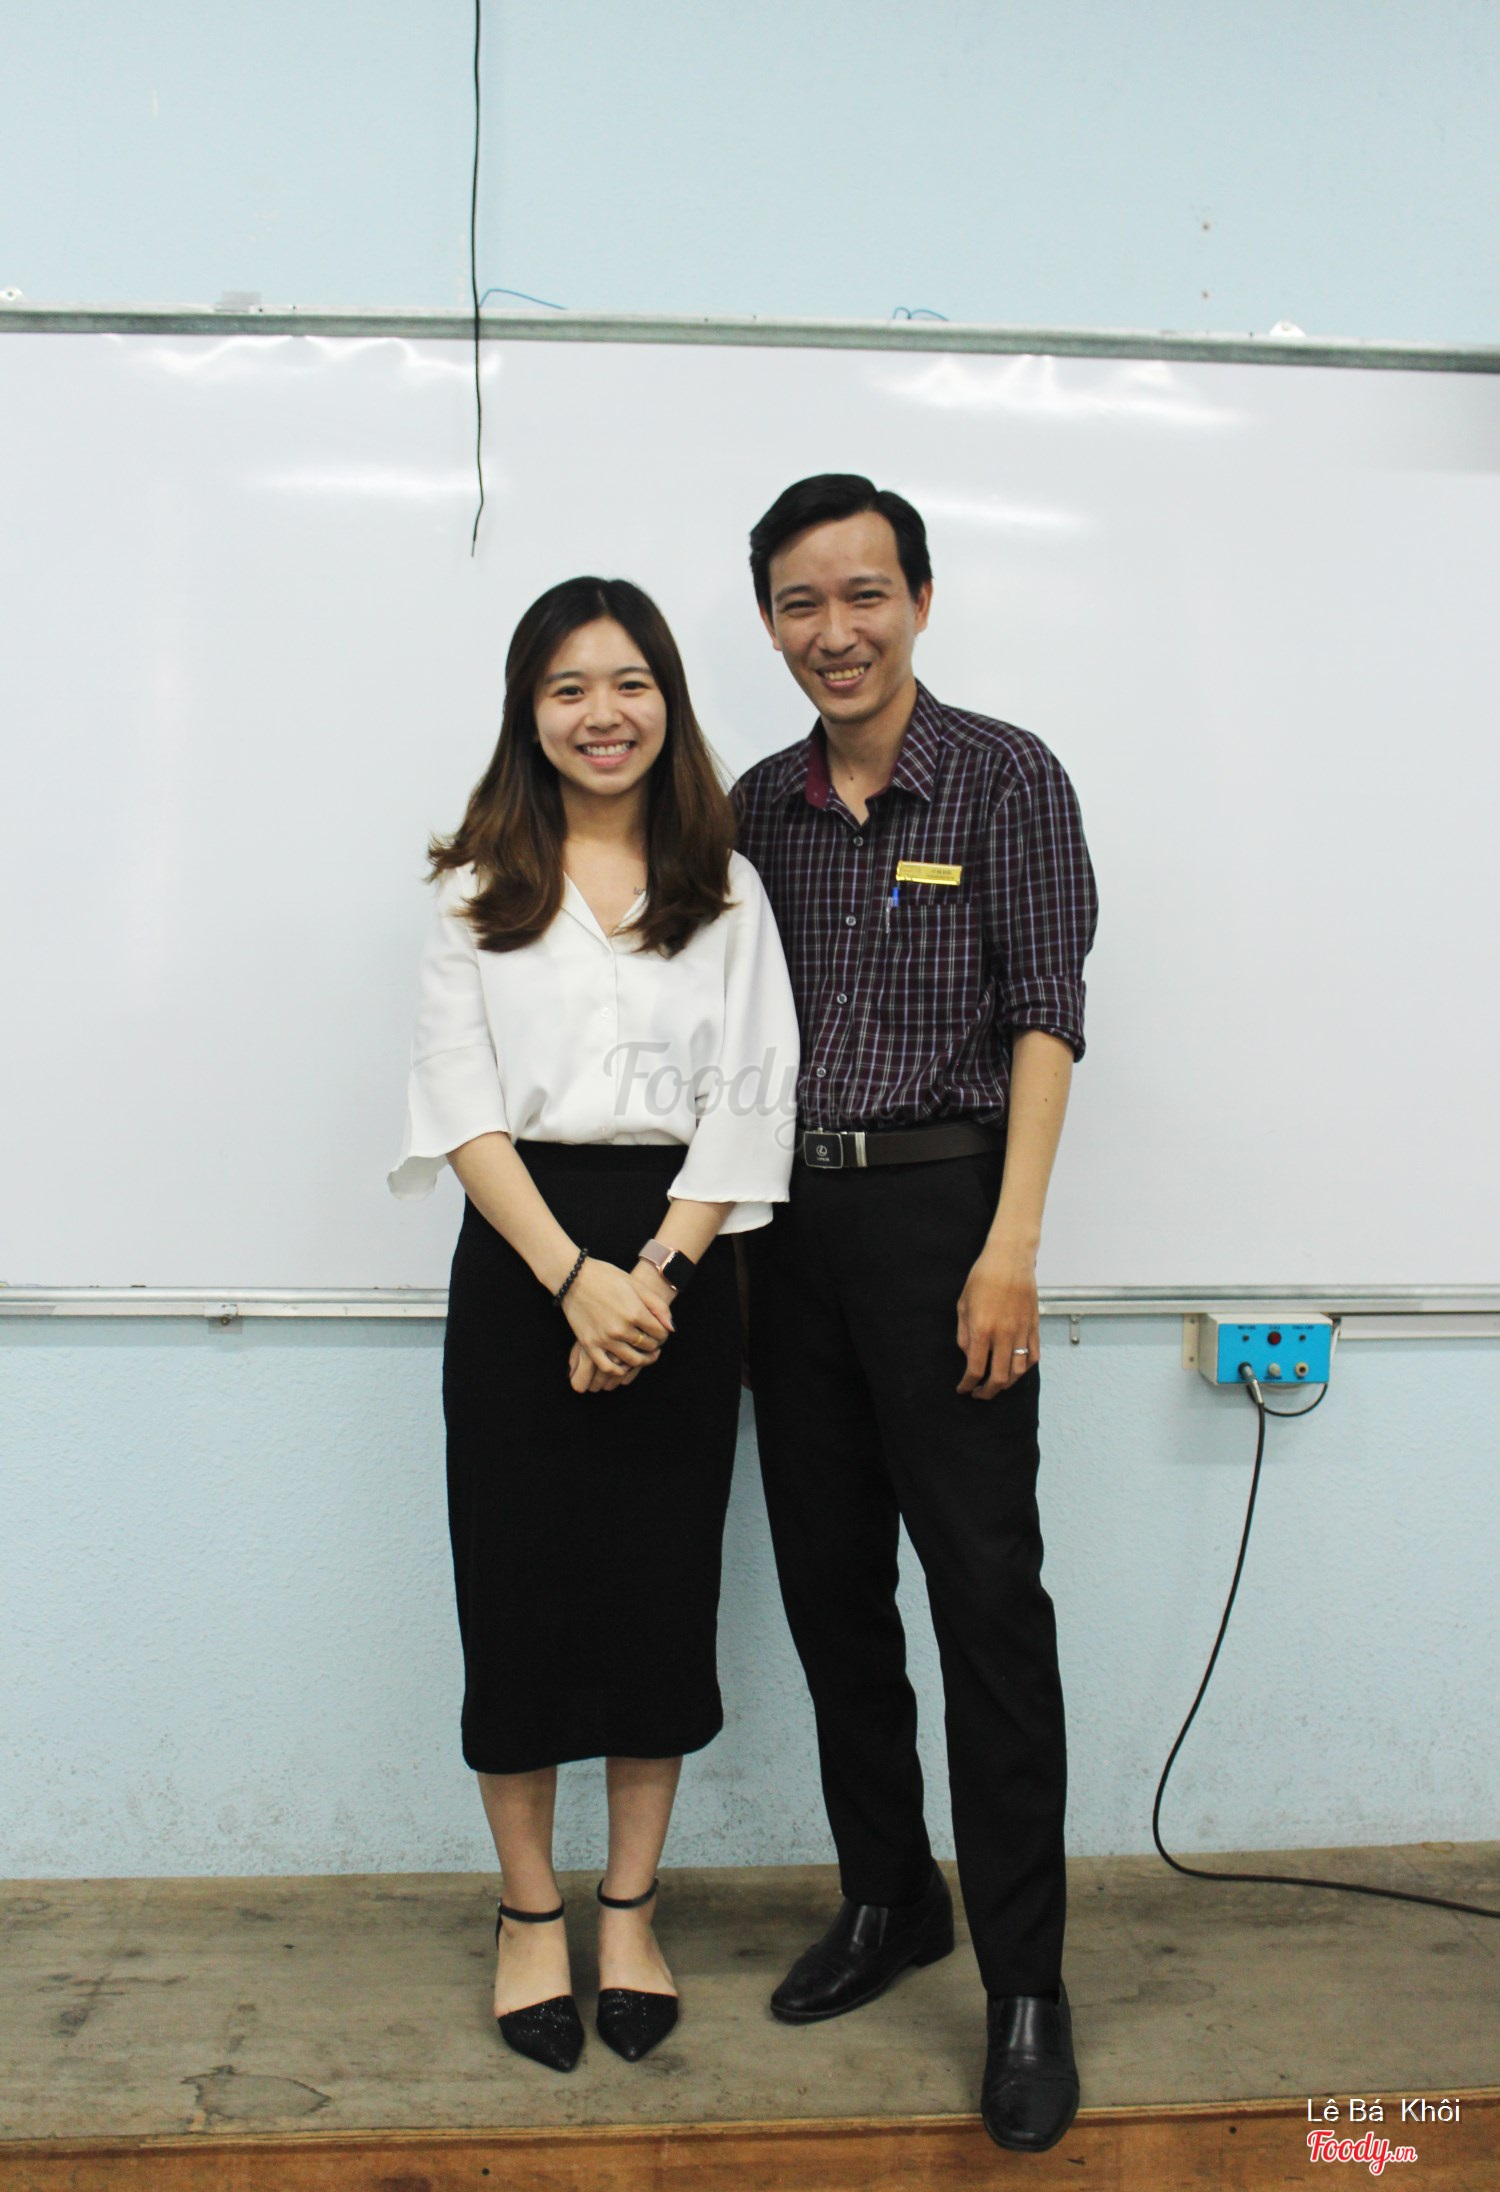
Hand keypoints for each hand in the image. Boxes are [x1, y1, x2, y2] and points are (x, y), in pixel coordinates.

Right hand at [560, 1258, 672, 1391]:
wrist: (573, 1277)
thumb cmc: (606, 1276)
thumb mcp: (636, 1284)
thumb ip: (657, 1306)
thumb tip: (671, 1328)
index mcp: (635, 1312)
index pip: (661, 1333)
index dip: (664, 1333)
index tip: (660, 1331)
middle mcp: (621, 1329)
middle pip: (649, 1347)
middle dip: (655, 1345)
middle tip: (653, 1341)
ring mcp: (605, 1339)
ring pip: (633, 1360)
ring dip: (643, 1360)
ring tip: (644, 1354)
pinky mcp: (590, 1345)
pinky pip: (608, 1367)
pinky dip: (619, 1370)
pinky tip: (623, 1364)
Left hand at [956, 1244, 1039, 1398]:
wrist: (1010, 1258)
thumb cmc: (982, 1278)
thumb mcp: (963, 1305)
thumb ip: (965, 1335)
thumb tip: (969, 1356)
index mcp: (982, 1330)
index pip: (975, 1369)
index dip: (968, 1384)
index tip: (963, 1389)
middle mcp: (1003, 1335)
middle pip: (999, 1377)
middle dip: (987, 1392)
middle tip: (979, 1394)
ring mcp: (1022, 1332)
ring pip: (1018, 1371)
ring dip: (1006, 1384)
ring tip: (996, 1385)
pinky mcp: (1034, 1326)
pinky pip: (1033, 1355)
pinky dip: (1024, 1368)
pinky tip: (1015, 1369)